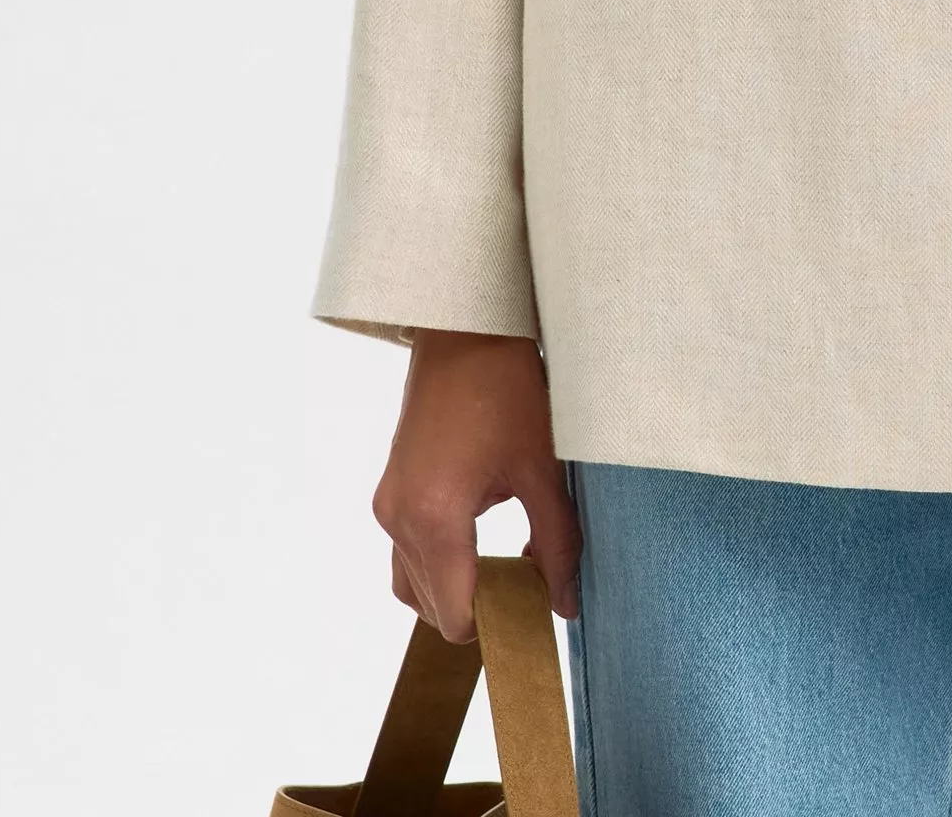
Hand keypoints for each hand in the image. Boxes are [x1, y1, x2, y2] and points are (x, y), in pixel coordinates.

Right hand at [371, 328, 582, 641]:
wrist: (464, 326)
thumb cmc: (506, 386)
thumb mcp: (543, 467)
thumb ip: (557, 544)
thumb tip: (564, 606)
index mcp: (434, 519)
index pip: (456, 617)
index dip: (497, 625)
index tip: (534, 612)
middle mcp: (399, 519)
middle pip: (432, 608)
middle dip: (480, 609)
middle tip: (529, 585)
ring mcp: (388, 504)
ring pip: (413, 585)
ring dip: (456, 588)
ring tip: (507, 561)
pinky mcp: (388, 490)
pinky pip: (407, 552)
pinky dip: (439, 562)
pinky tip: (482, 535)